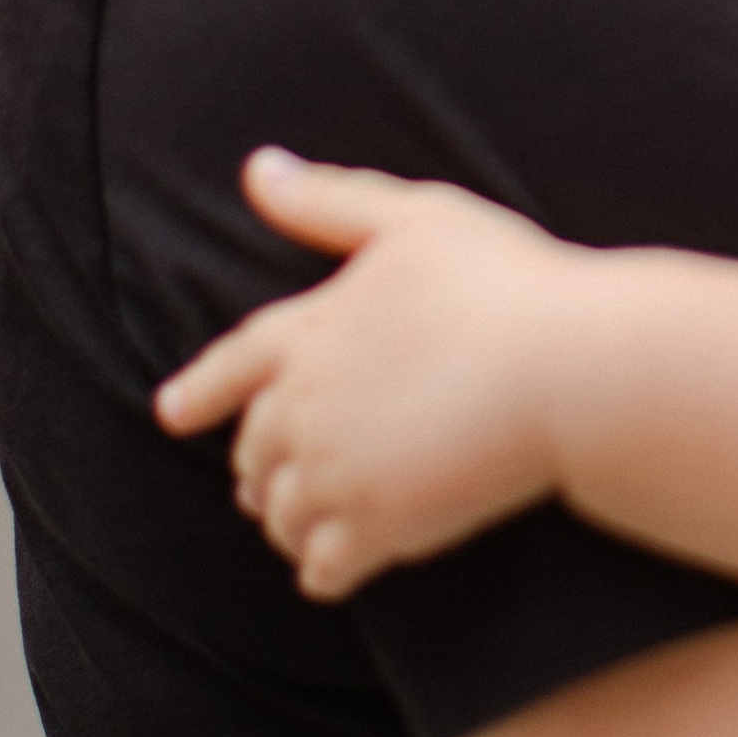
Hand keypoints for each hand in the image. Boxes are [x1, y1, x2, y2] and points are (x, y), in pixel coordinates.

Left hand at [154, 150, 584, 598]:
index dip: (200, 389)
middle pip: (254, 451)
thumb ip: (329, 199)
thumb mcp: (415, 217)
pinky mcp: (377, 529)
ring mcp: (336, 474)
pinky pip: (321, 568)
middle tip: (271, 478)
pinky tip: (338, 565)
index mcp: (306, 333)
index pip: (231, 365)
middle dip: (260, 463)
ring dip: (289, 519)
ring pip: (280, 515)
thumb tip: (257, 168)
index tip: (171, 413)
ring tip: (310, 521)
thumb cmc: (500, 283)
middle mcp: (303, 409)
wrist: (566, 368)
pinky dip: (322, 567)